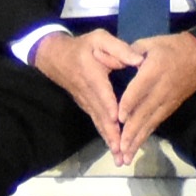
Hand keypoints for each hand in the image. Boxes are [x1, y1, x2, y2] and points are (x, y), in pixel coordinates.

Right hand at [34, 28, 146, 152]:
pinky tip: (113, 147)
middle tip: (121, 152)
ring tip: (119, 157)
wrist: (56, 56)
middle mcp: (88, 93)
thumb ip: (119, 48)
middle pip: (101, 116)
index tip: (117, 121)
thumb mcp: (100, 38)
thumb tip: (139, 60)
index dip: (109, 107)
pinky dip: (105, 135)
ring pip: (99, 123)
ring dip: (109, 140)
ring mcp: (86, 102)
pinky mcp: (86, 106)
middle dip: (112, 135)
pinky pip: (96, 122)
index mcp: (93, 75)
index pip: (102, 94)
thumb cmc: (82, 46)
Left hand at [108, 30, 195, 148]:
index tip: (118, 117)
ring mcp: (168, 100)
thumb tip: (107, 56)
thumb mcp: (149, 43)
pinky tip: (137, 146)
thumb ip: (129, 52)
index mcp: (155, 69)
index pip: (140, 88)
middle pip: (145, 111)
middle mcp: (162, 88)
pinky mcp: (171, 107)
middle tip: (120, 146)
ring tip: (127, 155)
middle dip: (132, 131)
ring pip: (151, 122)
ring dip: (138, 139)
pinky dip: (146, 135)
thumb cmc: (170, 47)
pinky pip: (157, 122)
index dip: (129, 103)